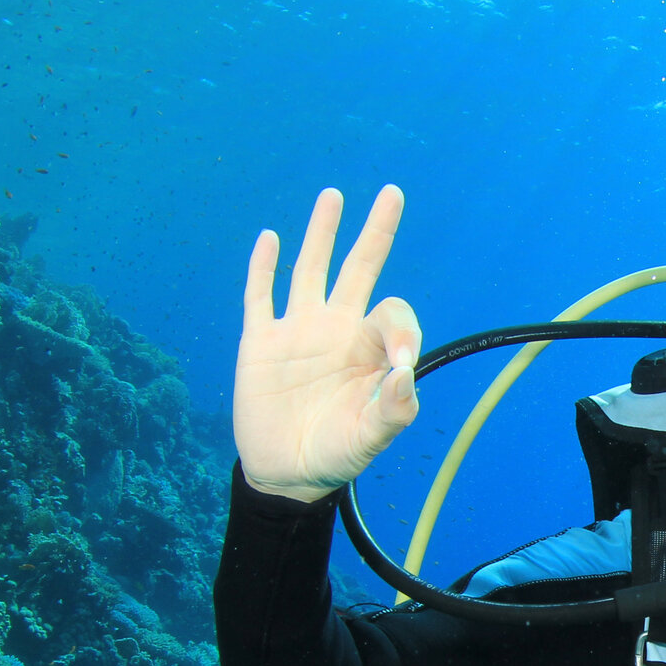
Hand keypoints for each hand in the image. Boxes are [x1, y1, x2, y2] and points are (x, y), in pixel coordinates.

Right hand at [233, 186, 421, 501]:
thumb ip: (394, 409)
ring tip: (333, 196)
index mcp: (370, 350)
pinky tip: (269, 238)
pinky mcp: (260, 343)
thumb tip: (405, 372)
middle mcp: (337, 330)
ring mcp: (298, 331)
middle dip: (376, 232)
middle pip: (359, 268)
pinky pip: (260, 297)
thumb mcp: (372, 438)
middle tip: (392, 192)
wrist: (287, 473)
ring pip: (311, 269)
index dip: (402, 330)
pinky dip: (263, 268)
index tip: (400, 364)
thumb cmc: (337, 454)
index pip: (393, 315)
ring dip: (322, 233)